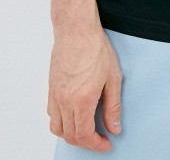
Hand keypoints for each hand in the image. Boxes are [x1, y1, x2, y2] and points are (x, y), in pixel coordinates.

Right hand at [47, 26, 122, 151]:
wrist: (77, 30)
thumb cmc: (95, 48)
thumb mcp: (113, 78)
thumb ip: (113, 106)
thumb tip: (114, 127)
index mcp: (82, 100)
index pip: (85, 135)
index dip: (97, 145)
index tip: (107, 143)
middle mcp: (65, 101)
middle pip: (71, 136)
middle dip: (87, 142)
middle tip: (100, 139)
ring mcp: (55, 95)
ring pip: (58, 129)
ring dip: (72, 135)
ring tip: (87, 130)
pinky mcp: (50, 89)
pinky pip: (52, 115)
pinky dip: (62, 122)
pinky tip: (74, 115)